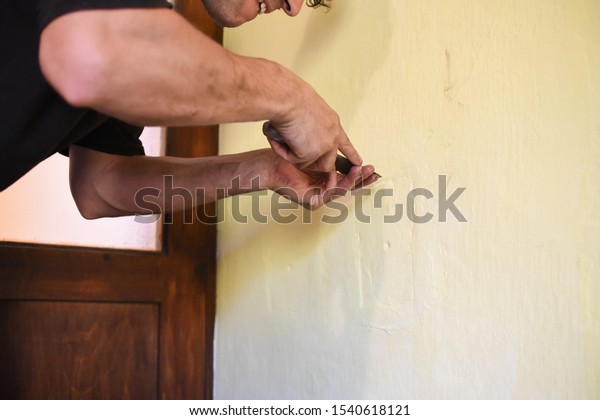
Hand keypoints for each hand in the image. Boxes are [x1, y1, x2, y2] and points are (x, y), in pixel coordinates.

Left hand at [263, 149, 378, 209]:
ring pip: (341, 189)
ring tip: (361, 170)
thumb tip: (348, 149)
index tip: (372, 167)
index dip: (360, 174)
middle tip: (372, 172)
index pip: (347, 177)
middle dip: (361, 179)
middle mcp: (323, 188)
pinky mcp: (313, 201)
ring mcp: (318, 196)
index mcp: (326, 178)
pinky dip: (338, 183)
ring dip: (353, 180)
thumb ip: (332, 155)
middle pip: (348, 186)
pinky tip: (341, 173)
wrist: (271, 164)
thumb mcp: (316, 152)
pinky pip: (330, 192)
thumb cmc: (289, 156)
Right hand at [264, 83, 361, 172]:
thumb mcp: (311, 110)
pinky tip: (280, 140)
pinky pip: (294, 160)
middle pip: (328, 162)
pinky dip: (284, 152)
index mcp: (333, 124)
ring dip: (296, 157)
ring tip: (286, 141)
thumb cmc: (293, 98)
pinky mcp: (309, 154)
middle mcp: (332, 137)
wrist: (288, 98)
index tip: (358, 162)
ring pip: (310, 164)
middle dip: (313, 163)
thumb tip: (303, 136)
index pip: (345, 144)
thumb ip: (313, 125)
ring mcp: (323, 147)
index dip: (351, 155)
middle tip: (298, 155)